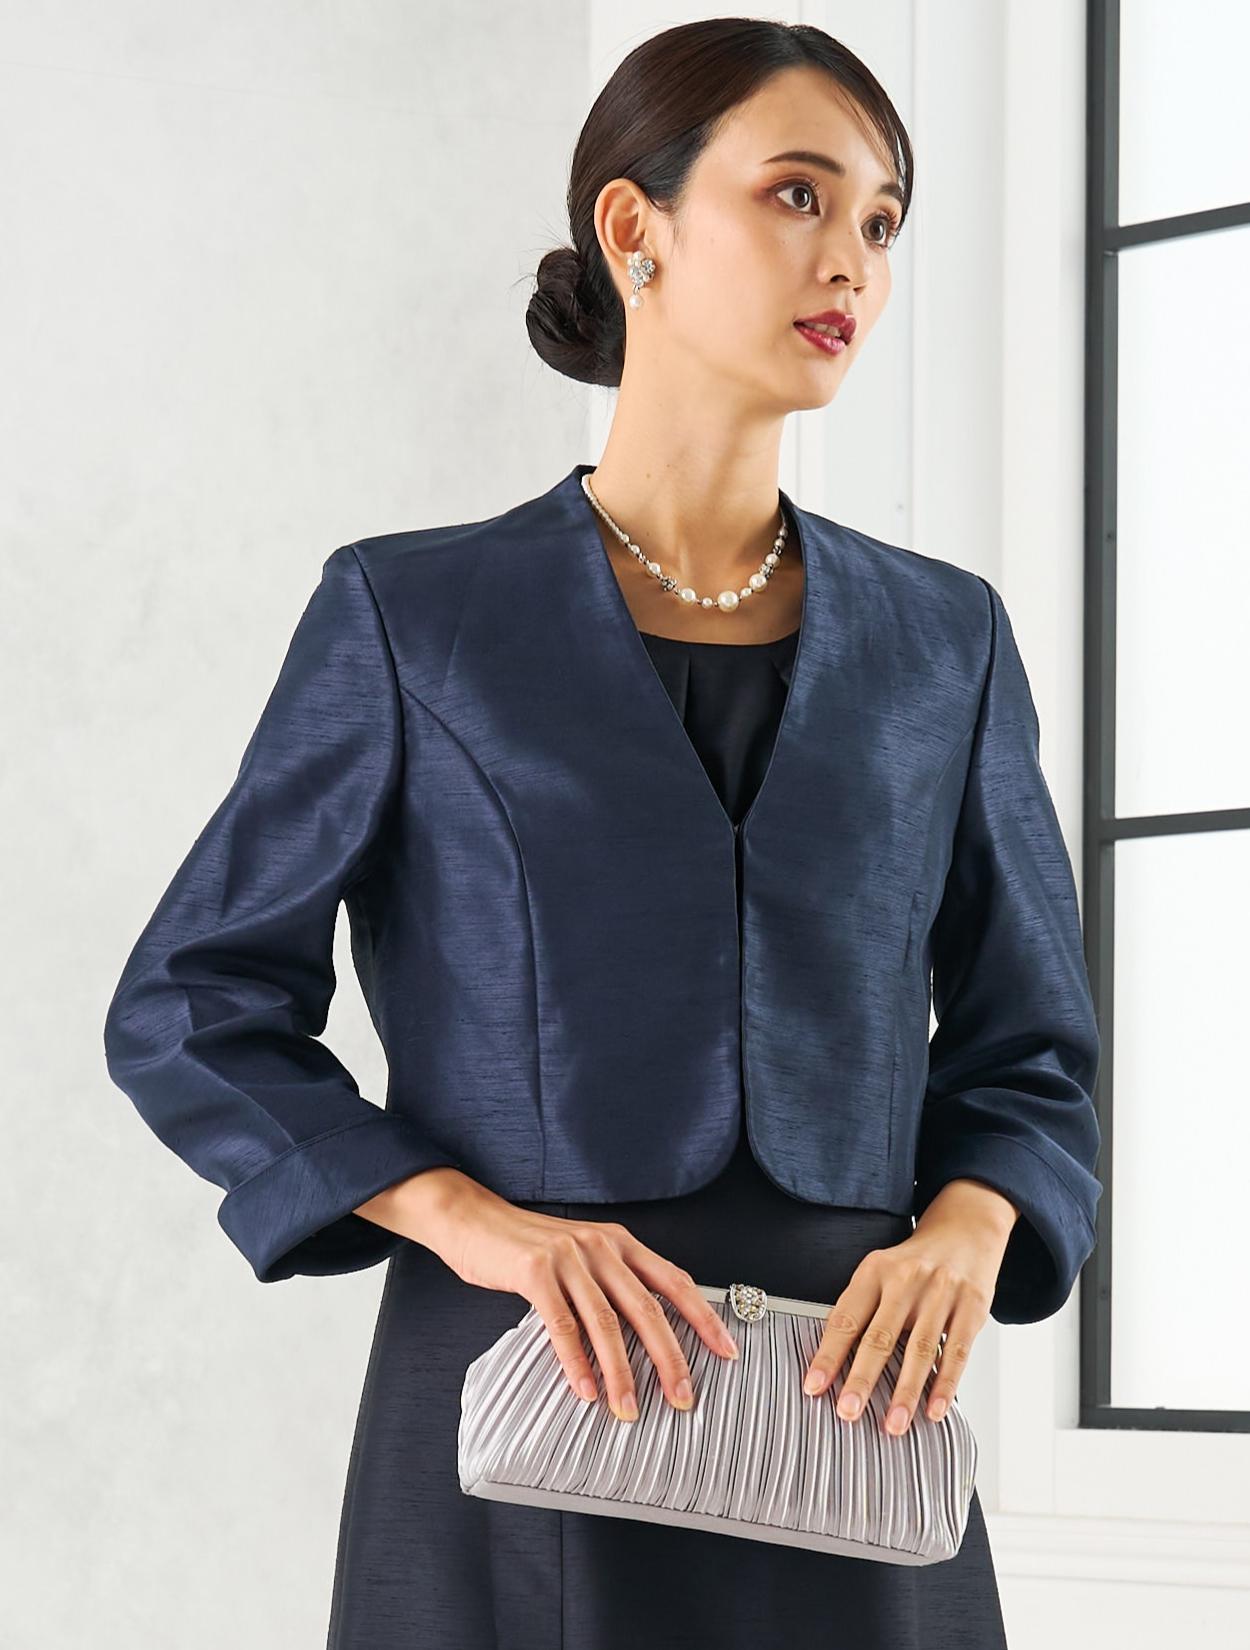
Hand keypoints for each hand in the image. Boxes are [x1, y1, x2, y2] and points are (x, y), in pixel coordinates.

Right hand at [393, 1171, 740, 1421]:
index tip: (728, 1352)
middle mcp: (600, 1246)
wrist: (474, 1220)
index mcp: (620, 1242)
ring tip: (629, 1410)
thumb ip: (612, 1283)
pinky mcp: (534, 1272)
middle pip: (647, 1308)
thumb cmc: (529, 1247)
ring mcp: (568, 1258)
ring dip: (621, 1373)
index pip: (675, 1282)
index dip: (704, 1318)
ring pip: (605, 1323)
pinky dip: (577, 1362)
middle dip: (670, 1358)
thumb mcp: (582, 1256)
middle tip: (684, 1397)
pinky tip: (586, 1390)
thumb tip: (648, 1335)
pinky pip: (562, 1325)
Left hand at [800, 1180, 1016, 1434]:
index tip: (813, 1387)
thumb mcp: (881, 1271)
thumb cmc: (913, 1262)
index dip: (828, 1355)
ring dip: (905, 1393)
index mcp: (875, 1270)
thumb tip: (832, 1360)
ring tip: (892, 1426)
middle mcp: (907, 1280)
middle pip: (880, 1337)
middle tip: (848, 1414)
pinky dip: (944, 1385)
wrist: (965, 1230)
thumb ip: (861, 1308)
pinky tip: (934, 1411)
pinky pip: (955, 1353)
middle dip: (862, 1379)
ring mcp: (941, 1294)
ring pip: (919, 1351)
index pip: (846, 1318)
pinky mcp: (972, 1308)